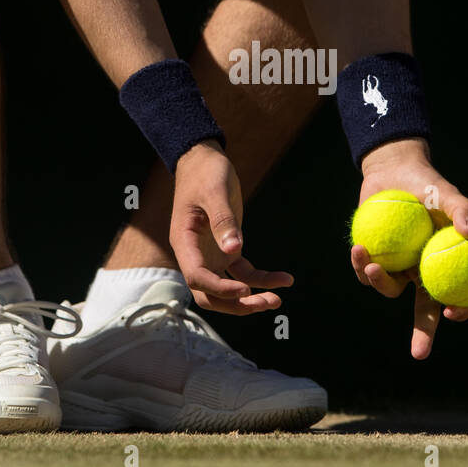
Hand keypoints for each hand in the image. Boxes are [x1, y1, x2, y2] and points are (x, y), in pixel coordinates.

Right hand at [169, 141, 292, 314]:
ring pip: (226, 290)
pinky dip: (260, 279)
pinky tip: (282, 279)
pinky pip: (243, 273)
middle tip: (267, 303)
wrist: (203, 161)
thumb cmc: (205, 173)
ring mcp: (211, 255)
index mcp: (185, 242)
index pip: (197, 277)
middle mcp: (195, 255)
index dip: (220, 288)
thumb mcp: (215, 192)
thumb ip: (223, 220)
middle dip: (236, 305)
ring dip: (249, 299)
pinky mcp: (226, 250)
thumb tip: (234, 249)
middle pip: (210, 294)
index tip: (245, 289)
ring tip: (276, 300)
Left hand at [350, 137, 467, 358]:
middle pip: (424, 310)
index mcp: (444, 263)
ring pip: (389, 288)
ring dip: (379, 283)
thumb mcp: (448, 194)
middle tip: (420, 355)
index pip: (459, 294)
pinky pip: (365, 270)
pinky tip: (358, 249)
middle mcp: (421, 271)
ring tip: (373, 266)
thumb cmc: (427, 184)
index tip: (452, 312)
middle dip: (423, 335)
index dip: (461, 309)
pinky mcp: (372, 257)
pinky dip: (360, 264)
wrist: (394, 170)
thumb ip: (463, 210)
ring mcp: (396, 266)